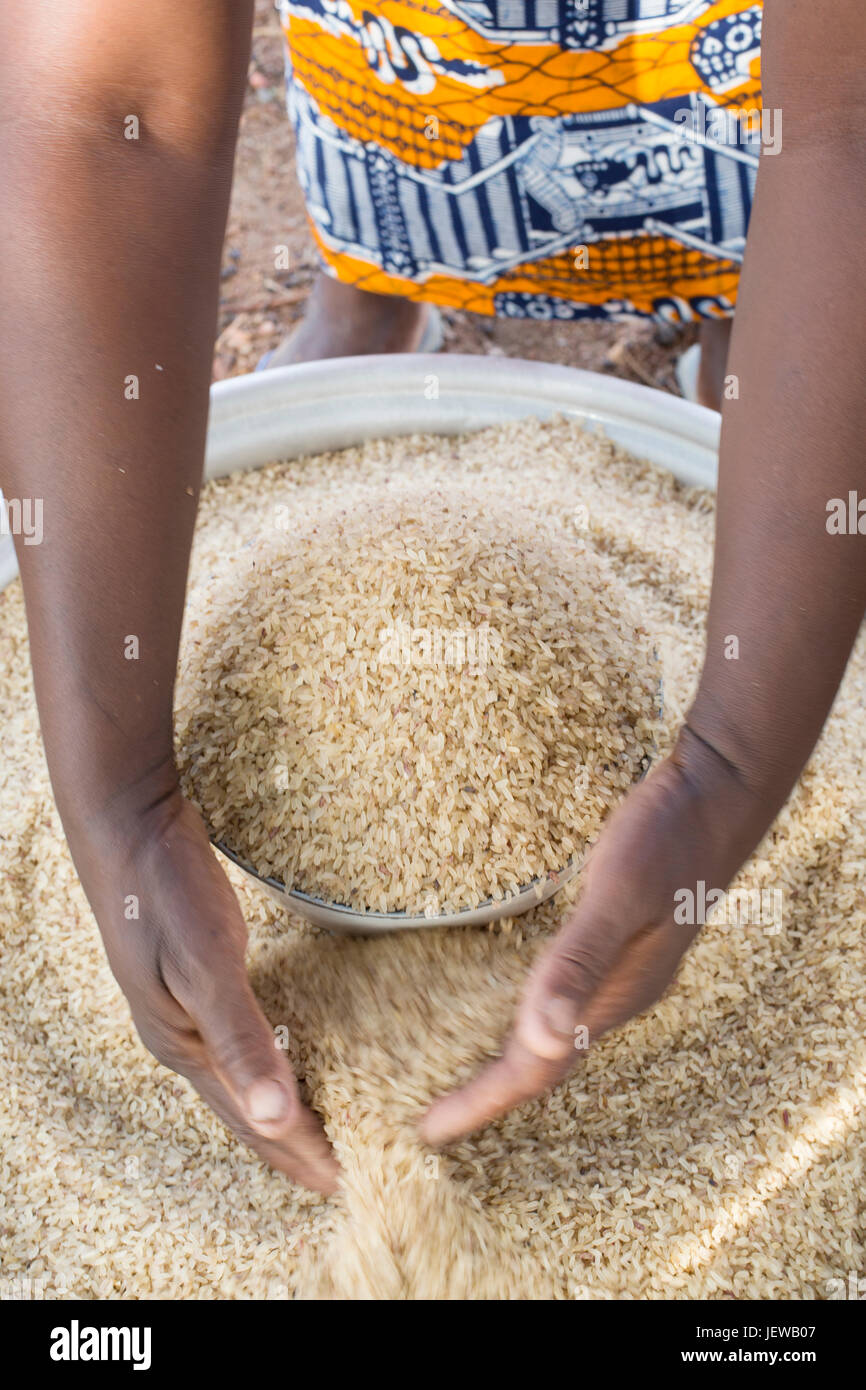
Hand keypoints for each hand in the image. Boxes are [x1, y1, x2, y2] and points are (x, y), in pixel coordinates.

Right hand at [70, 784, 338, 1193]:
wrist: (129, 822)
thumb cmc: (166, 892)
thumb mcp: (206, 963)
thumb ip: (242, 1038)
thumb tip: (278, 1116)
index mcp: (182, 1044)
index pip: (249, 1119)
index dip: (294, 1154)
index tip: (341, 1185)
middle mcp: (181, 1036)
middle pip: (243, 1106)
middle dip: (288, 1144)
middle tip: (338, 1174)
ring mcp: (183, 1006)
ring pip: (241, 1074)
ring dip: (280, 1106)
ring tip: (317, 1129)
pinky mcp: (197, 974)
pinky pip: (241, 1036)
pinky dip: (271, 1057)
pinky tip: (287, 1053)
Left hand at [421, 729, 767, 1144]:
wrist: (717, 792)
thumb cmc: (666, 836)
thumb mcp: (619, 891)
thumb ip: (580, 959)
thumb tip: (538, 1036)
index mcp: (618, 995)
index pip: (541, 1067)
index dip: (483, 1100)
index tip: (427, 1129)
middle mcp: (617, 993)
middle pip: (545, 1062)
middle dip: (488, 1094)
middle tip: (427, 1118)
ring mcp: (618, 968)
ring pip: (552, 1031)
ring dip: (504, 1058)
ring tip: (450, 1074)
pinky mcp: (611, 939)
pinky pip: (558, 995)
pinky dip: (520, 1013)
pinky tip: (494, 1000)